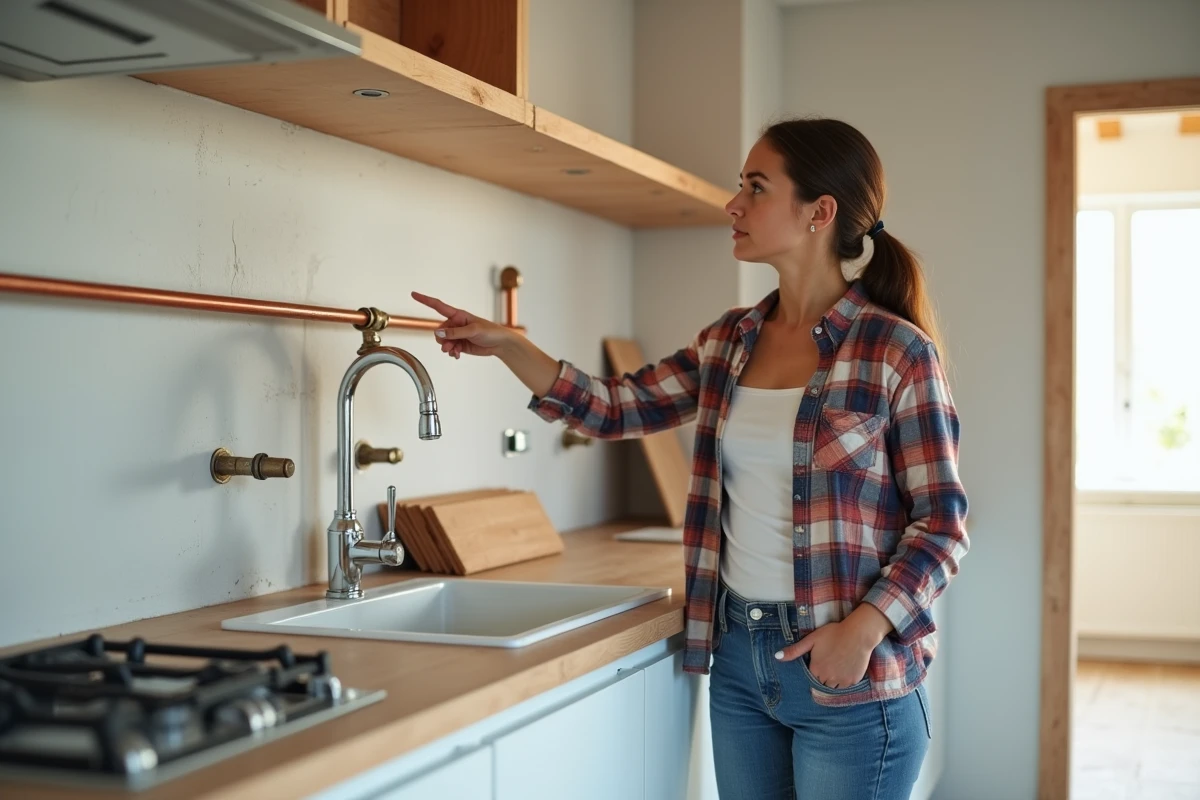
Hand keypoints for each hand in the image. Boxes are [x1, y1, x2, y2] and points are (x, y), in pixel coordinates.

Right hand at [411, 291, 515, 358]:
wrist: (500, 343)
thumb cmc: (490, 331)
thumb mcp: (473, 330)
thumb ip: (455, 332)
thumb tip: (439, 332)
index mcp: (458, 315)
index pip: (438, 306)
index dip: (425, 300)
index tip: (413, 294)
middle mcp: (456, 324)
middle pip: (439, 331)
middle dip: (442, 339)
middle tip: (449, 346)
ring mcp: (457, 335)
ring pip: (443, 341)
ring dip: (446, 347)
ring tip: (454, 351)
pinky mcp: (460, 344)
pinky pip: (449, 349)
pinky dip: (451, 352)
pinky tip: (457, 355)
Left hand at [774, 605, 890, 688]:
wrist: (858, 634)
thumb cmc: (833, 633)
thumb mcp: (811, 640)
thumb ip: (794, 650)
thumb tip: (777, 657)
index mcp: (816, 670)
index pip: (811, 676)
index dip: (815, 668)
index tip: (820, 660)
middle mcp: (828, 679)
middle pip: (822, 683)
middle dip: (824, 675)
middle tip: (830, 661)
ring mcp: (842, 681)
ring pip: (834, 686)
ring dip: (834, 679)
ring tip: (837, 664)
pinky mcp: (854, 681)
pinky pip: (846, 685)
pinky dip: (845, 679)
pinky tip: (846, 666)